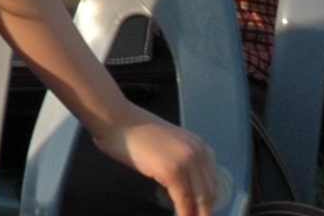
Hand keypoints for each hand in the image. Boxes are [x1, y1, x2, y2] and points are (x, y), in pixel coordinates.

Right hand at [92, 107, 216, 215]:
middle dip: (203, 211)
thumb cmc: (130, 131)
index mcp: (198, 146)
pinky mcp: (172, 171)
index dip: (206, 202)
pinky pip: (183, 201)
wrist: (113, 117)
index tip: (199, 212)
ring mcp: (186, 161)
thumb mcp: (164, 145)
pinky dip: (183, 213)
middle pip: (209, 192)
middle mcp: (198, 152)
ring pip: (199, 199)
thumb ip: (178, 161)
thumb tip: (179, 187)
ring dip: (194, 214)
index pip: (210, 182)